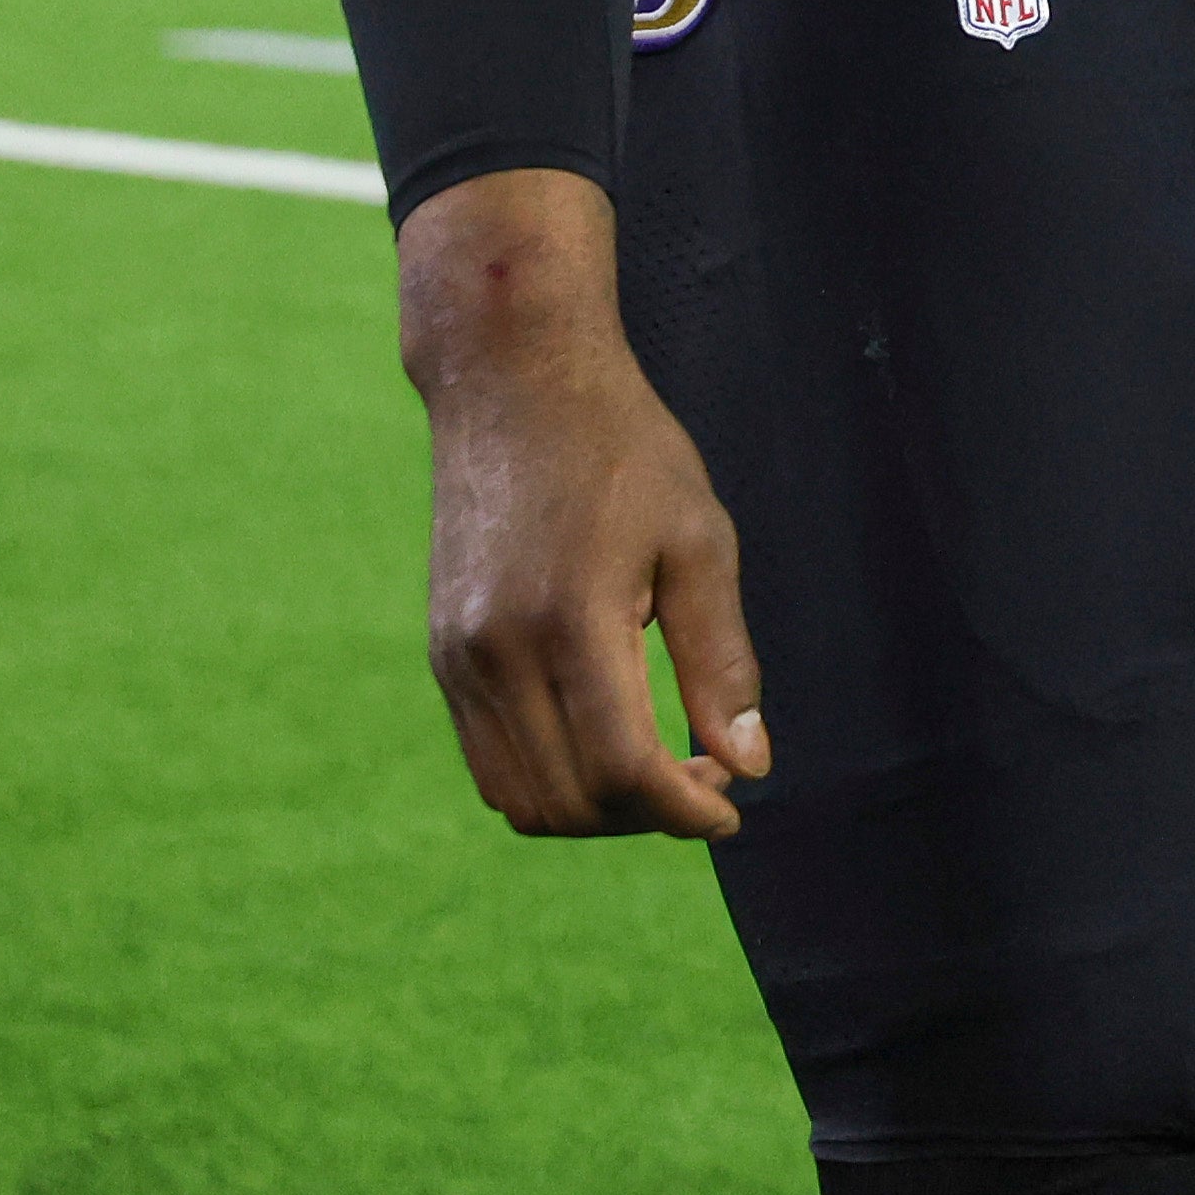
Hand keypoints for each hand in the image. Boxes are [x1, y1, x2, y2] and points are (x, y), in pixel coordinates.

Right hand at [395, 171, 764, 836]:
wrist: (514, 380)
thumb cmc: (625, 448)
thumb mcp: (700, 539)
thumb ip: (721, 660)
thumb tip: (751, 761)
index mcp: (567, 623)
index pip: (623, 769)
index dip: (684, 809)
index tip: (734, 806)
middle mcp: (496, 654)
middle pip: (569, 800)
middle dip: (646, 813)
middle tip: (710, 771)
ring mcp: (457, 659)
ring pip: (519, 797)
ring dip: (594, 808)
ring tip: (663, 763)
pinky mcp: (443, 653)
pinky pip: (489, 759)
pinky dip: (549, 778)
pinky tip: (608, 737)